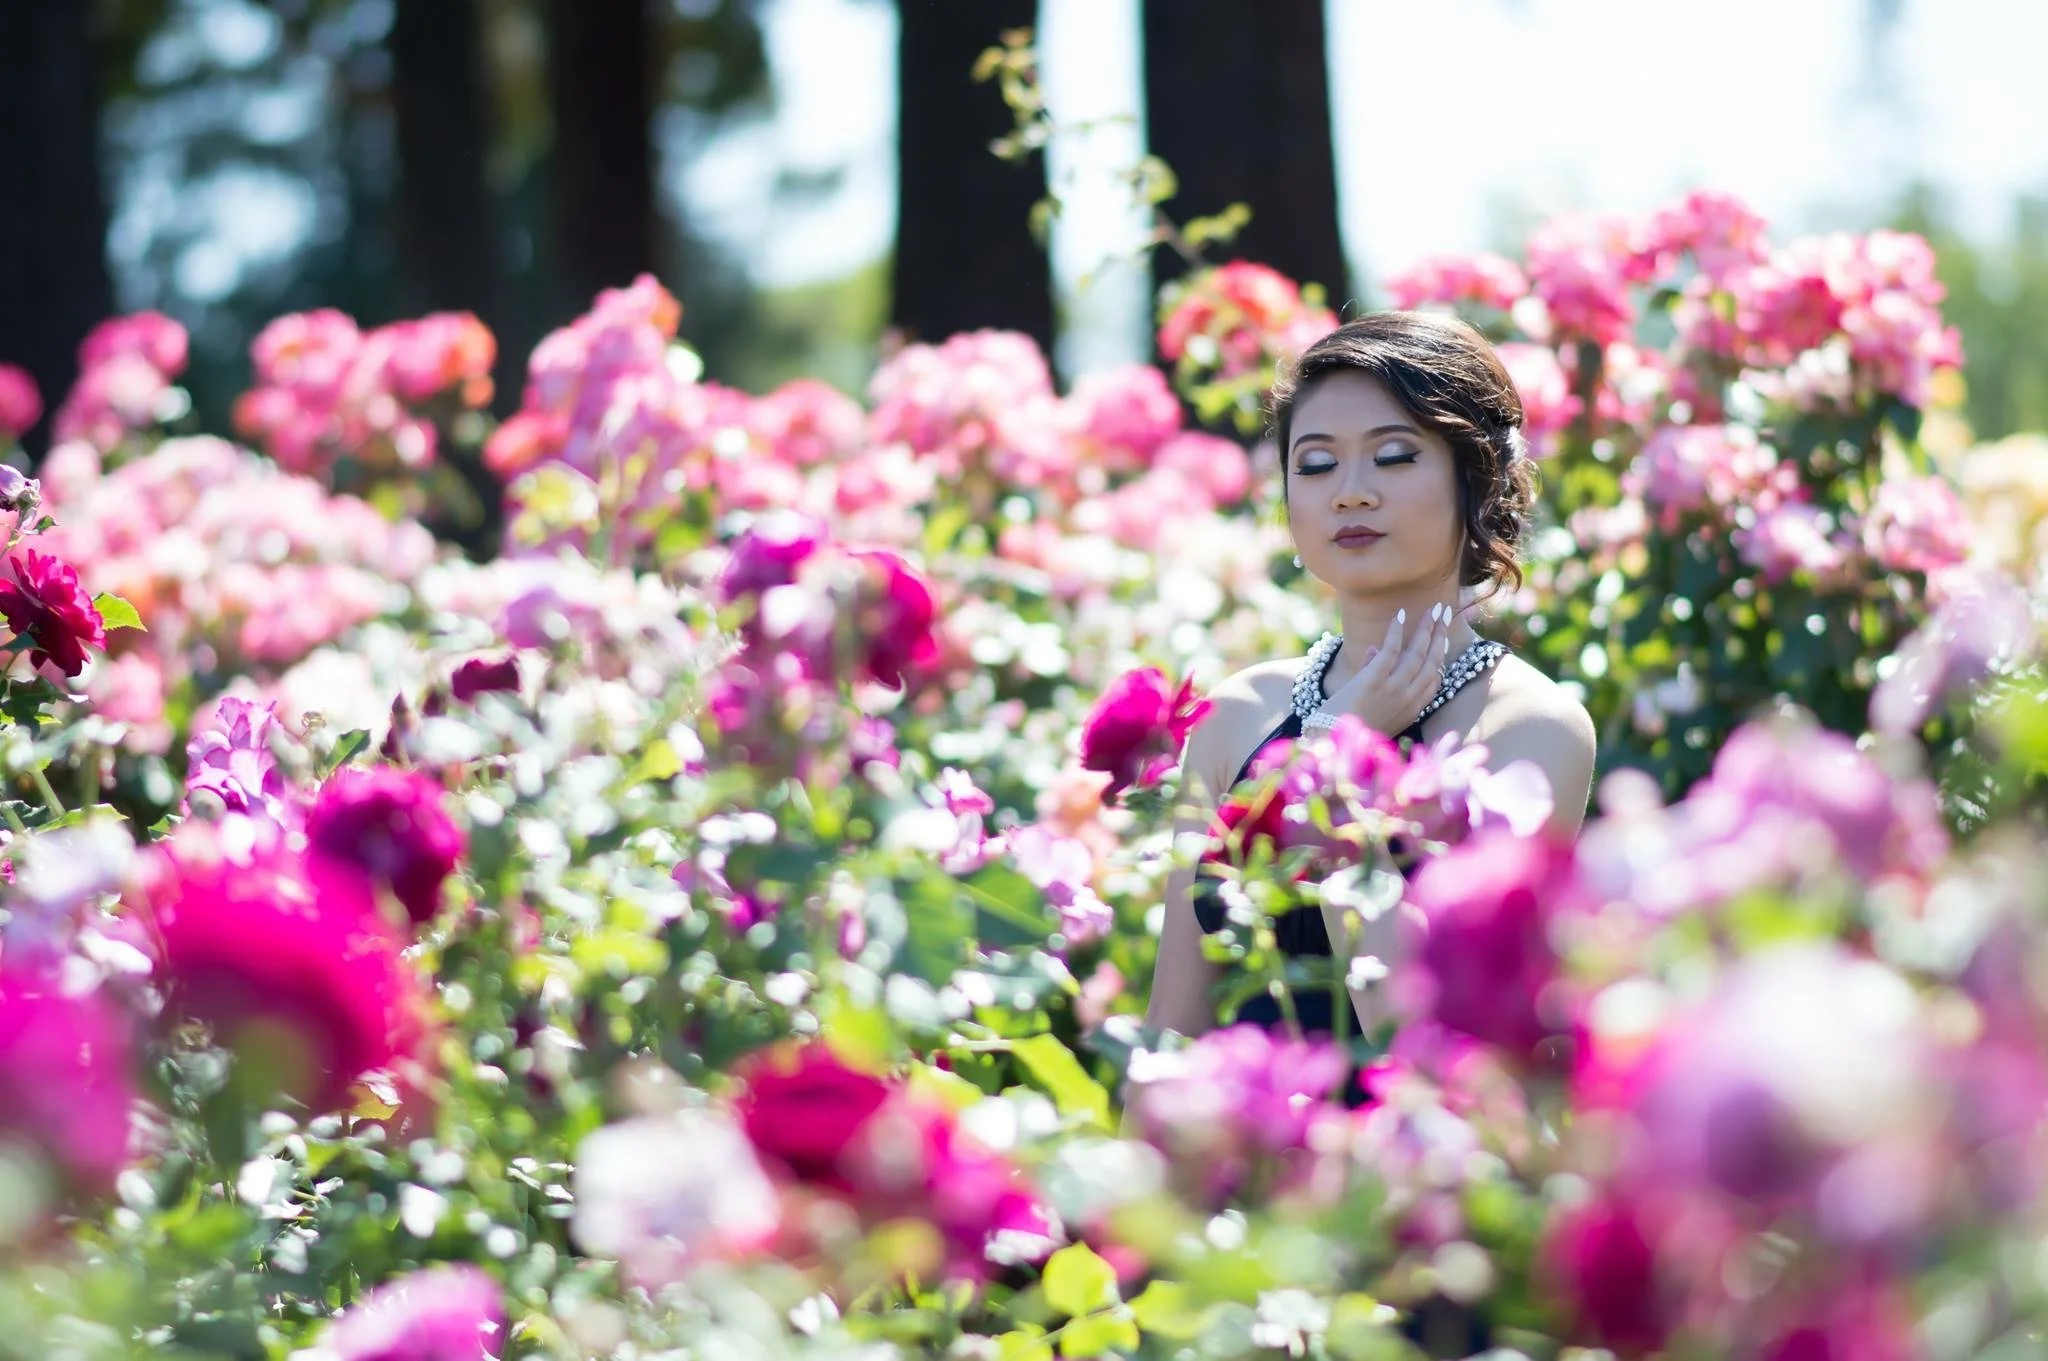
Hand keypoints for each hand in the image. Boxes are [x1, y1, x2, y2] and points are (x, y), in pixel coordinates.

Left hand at [1318, 603, 1454, 736]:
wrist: (1329, 739)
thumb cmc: (1349, 724)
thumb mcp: (1372, 708)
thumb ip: (1376, 679)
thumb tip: (1373, 650)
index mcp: (1411, 710)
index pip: (1434, 681)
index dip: (1440, 657)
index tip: (1442, 639)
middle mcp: (1408, 700)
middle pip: (1432, 662)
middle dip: (1440, 636)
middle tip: (1445, 614)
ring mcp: (1393, 690)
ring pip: (1417, 653)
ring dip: (1427, 628)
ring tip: (1433, 609)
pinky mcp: (1374, 681)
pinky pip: (1391, 650)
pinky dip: (1397, 631)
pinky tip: (1401, 614)